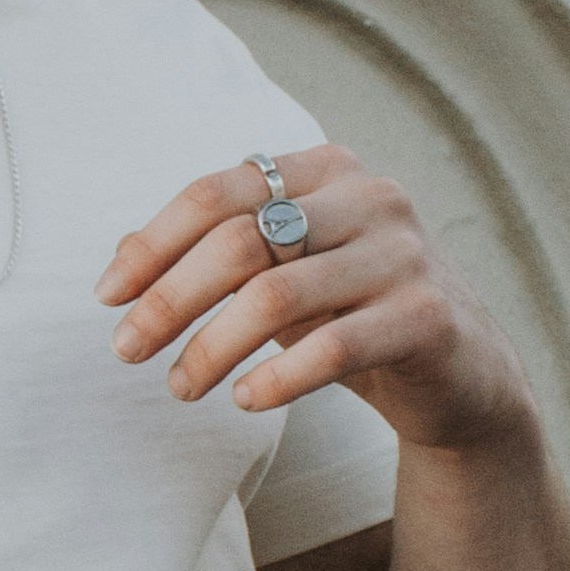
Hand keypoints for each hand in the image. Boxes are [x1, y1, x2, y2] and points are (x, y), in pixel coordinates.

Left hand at [98, 146, 531, 451]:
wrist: (462, 373)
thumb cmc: (353, 314)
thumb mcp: (283, 275)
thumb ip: (215, 255)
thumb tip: (118, 255)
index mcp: (326, 170)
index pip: (216, 193)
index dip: (152, 244)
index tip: (107, 296)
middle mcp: (369, 197)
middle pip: (238, 239)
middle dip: (169, 299)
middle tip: (126, 350)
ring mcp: (402, 254)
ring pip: (275, 295)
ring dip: (212, 348)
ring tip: (180, 387)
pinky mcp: (426, 316)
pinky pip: (332, 347)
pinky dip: (276, 377)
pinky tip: (244, 400)